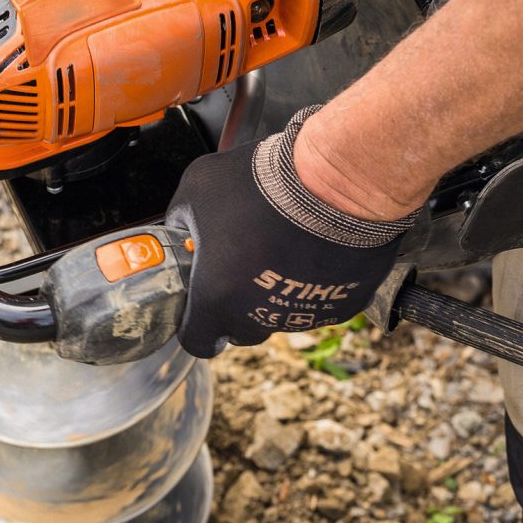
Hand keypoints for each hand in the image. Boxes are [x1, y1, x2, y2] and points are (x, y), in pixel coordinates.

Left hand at [165, 108, 415, 357]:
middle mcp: (259, 317)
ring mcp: (303, 315)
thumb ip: (182, 219)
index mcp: (216, 299)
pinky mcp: (341, 307)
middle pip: (242, 330)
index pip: (198, 340)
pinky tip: (315, 249)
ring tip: (283, 245)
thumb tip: (182, 230)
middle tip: (243, 265)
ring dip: (277, 290)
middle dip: (237, 305)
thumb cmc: (265, 184)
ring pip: (282, 316)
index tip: (201, 306)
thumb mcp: (197, 187)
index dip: (196, 324)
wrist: (335, 182)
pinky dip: (316, 284)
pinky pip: (321, 303)